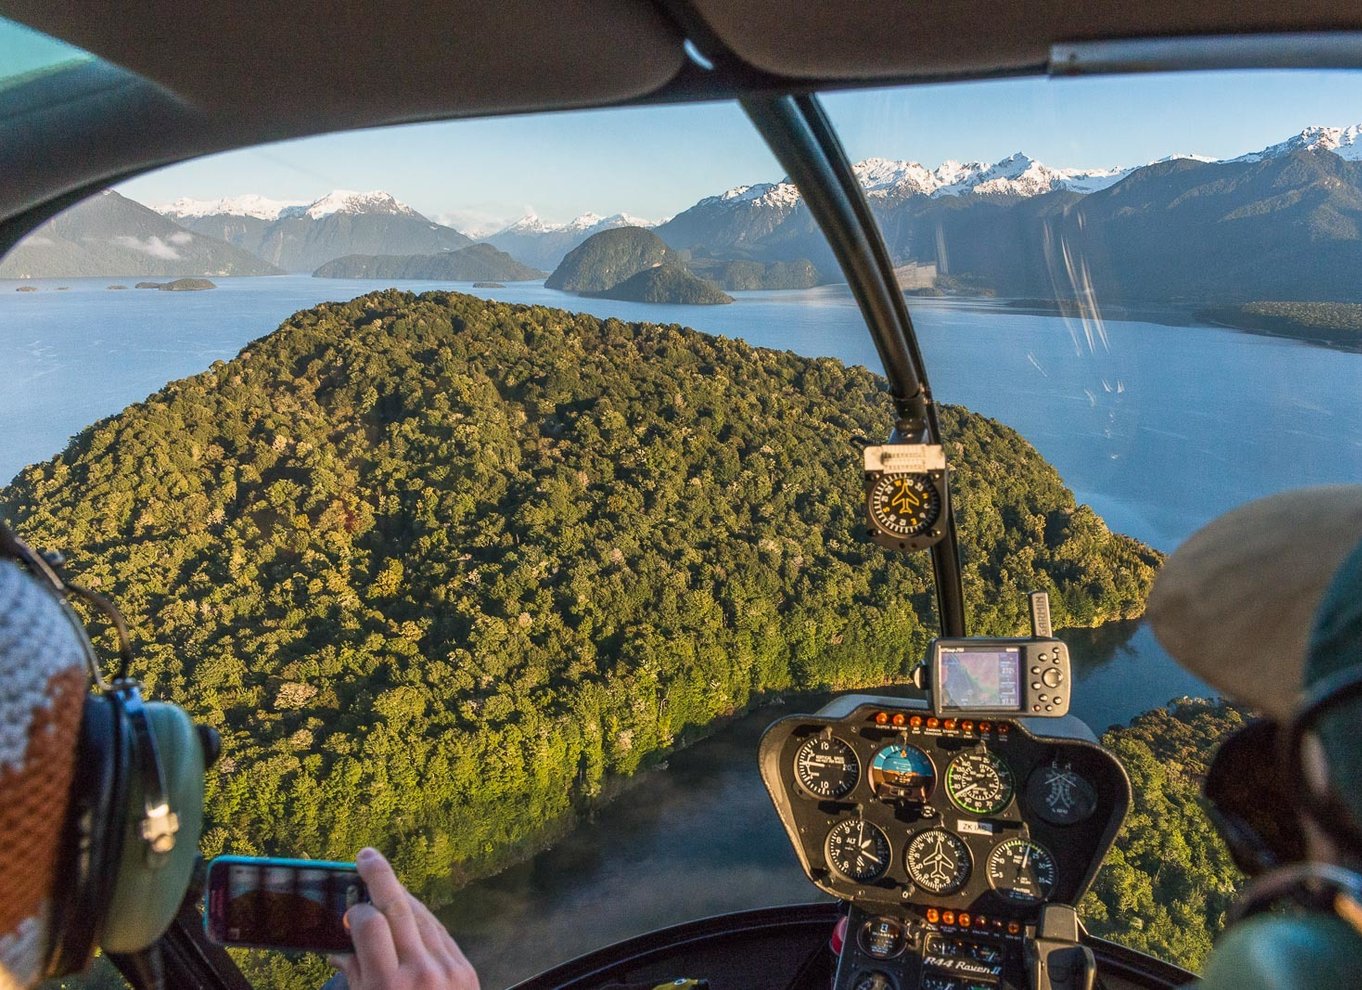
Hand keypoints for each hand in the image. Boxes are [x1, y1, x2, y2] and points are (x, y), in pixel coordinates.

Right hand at [328, 848, 479, 989]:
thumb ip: (355, 973)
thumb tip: (338, 946)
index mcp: (388, 985)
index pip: (370, 925)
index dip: (356, 912)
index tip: (348, 914)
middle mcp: (420, 972)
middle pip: (399, 907)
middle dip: (380, 876)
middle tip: (367, 856)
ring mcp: (447, 968)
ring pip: (422, 915)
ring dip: (401, 896)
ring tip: (385, 883)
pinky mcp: (464, 968)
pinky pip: (439, 931)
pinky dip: (422, 918)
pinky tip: (410, 911)